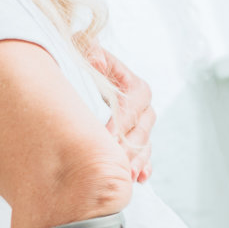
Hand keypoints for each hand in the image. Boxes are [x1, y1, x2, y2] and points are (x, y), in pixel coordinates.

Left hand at [84, 43, 153, 181]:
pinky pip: (144, 154)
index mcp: (133, 85)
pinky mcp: (135, 137)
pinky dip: (143, 166)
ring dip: (137, 161)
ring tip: (126, 177)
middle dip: (128, 148)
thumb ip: (90, 51)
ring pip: (144, 145)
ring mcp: (141, 123)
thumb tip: (96, 59)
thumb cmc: (84, 59)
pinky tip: (139, 179)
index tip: (105, 137)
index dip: (120, 121)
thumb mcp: (84, 49)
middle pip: (140, 129)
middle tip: (113, 164)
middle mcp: (142, 105)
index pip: (131, 105)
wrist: (86, 70)